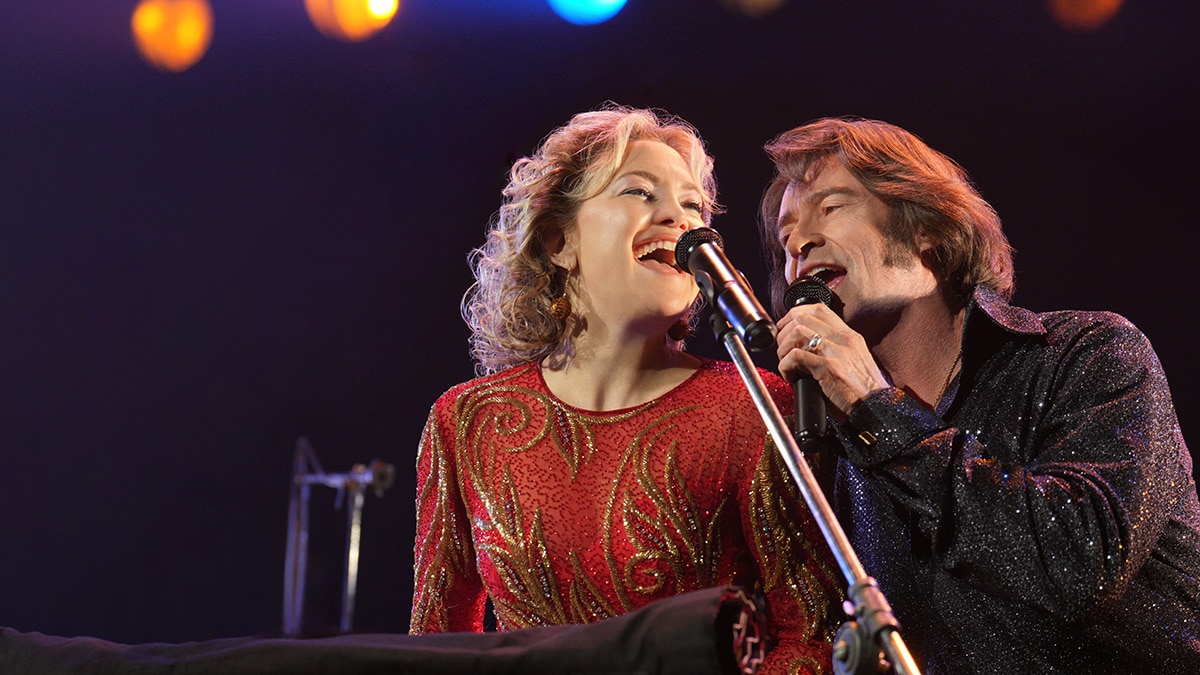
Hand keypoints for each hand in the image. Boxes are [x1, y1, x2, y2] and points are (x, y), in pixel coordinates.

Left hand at [776, 303, 889, 417]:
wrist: (876, 408)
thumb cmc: (862, 389)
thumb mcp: (853, 359)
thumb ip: (835, 347)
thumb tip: (807, 344)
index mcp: (849, 335)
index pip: (818, 309)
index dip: (796, 314)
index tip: (786, 328)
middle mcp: (843, 339)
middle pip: (802, 317)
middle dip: (784, 332)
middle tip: (783, 350)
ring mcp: (836, 352)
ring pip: (797, 333)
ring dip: (783, 350)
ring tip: (787, 365)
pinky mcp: (828, 368)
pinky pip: (796, 357)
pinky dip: (786, 367)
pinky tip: (791, 377)